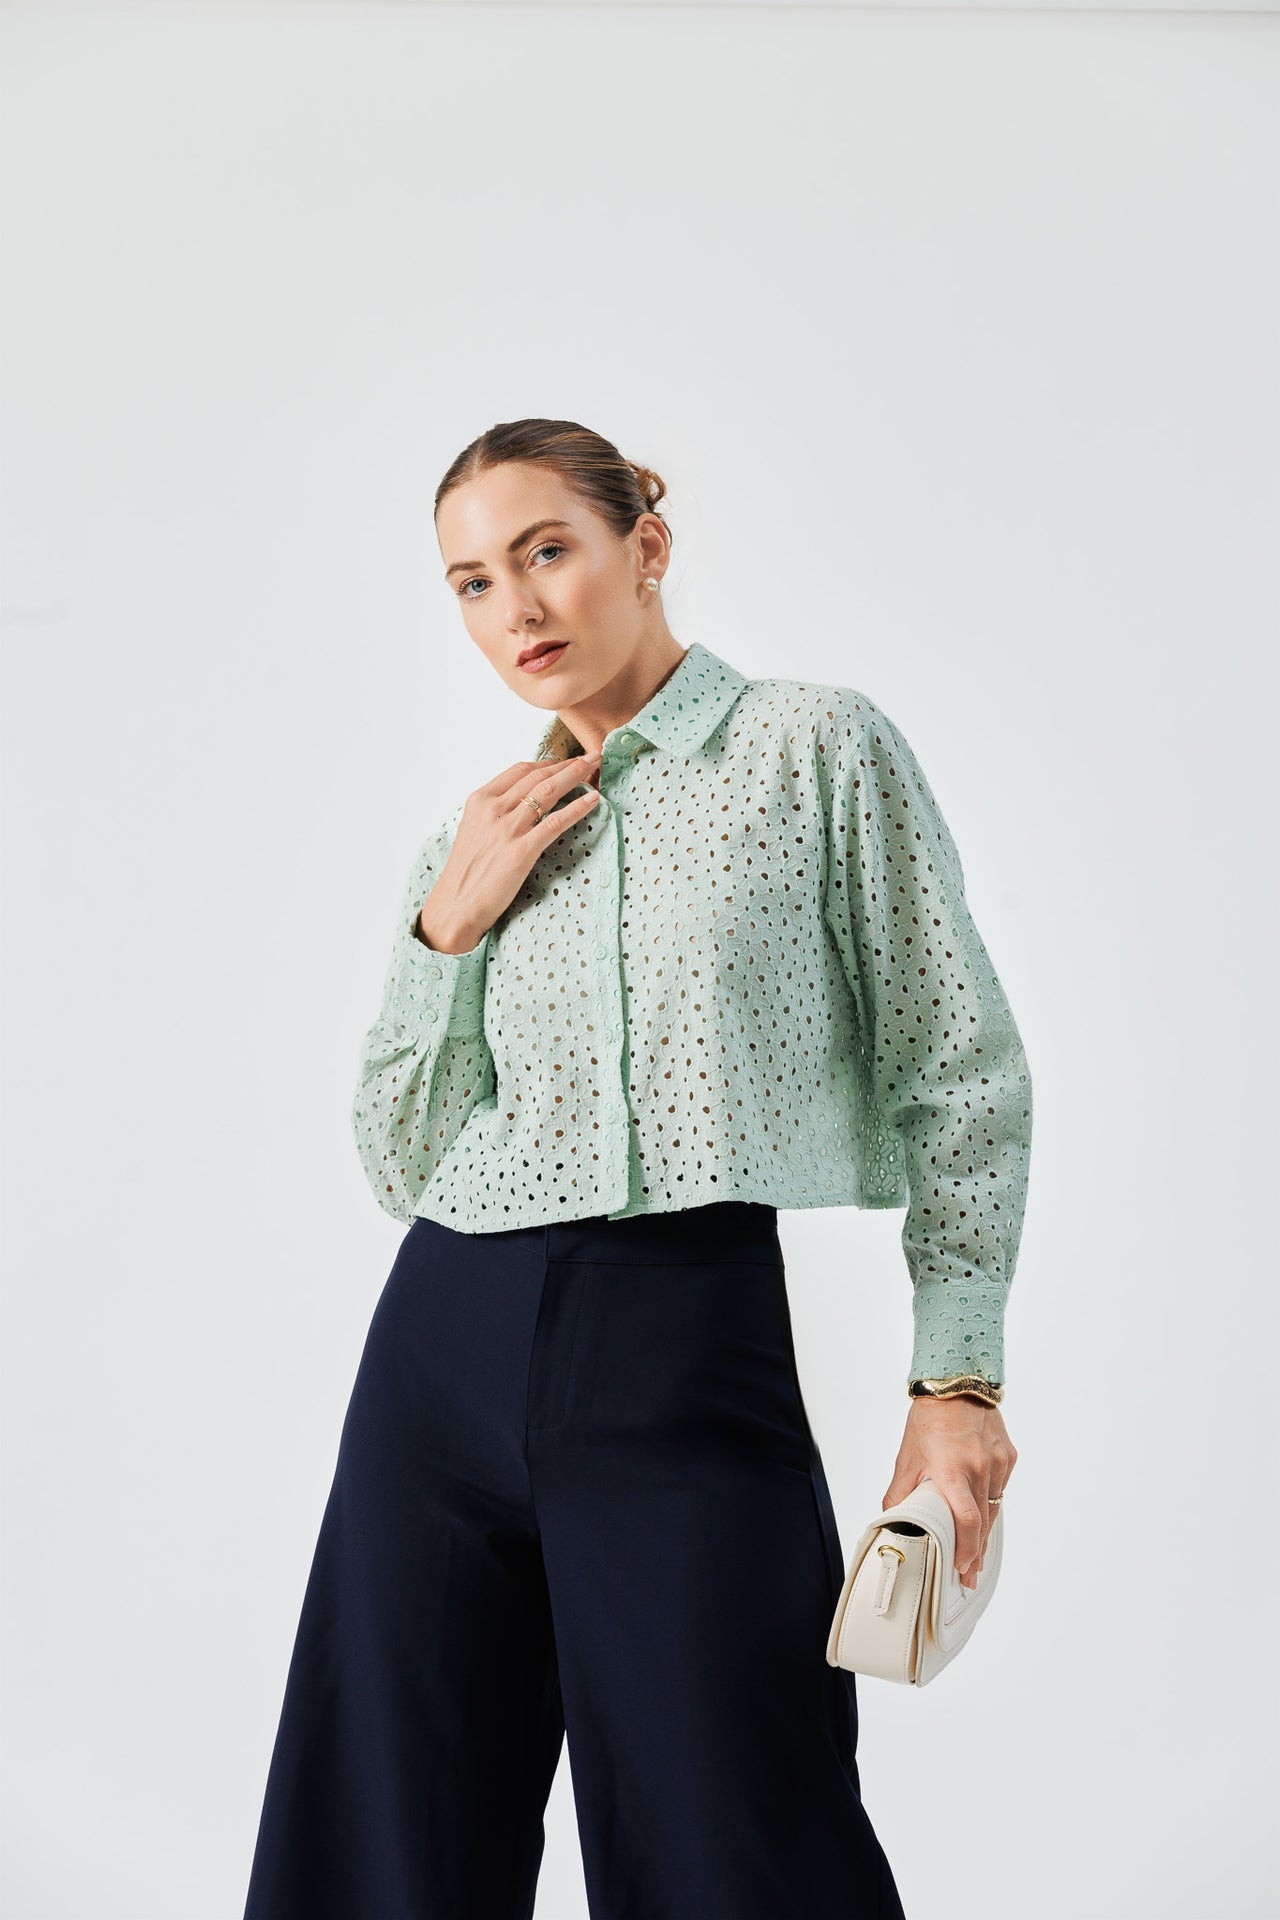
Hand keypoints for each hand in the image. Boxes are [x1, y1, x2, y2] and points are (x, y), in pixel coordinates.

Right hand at [418, 754, 601, 953]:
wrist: (456, 905)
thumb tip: (518, 802)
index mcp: (480, 800)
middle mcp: (493, 809)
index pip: (519, 770)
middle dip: (567, 764)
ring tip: (594, 768)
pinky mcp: (522, 850)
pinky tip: (592, 800)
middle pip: (537, 776)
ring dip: (575, 776)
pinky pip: (556, 822)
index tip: (565, 760)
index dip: (547, 763)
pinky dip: (577, 808)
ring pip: (548, 792)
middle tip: (590, 757)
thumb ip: (493, 812)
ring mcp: (507, 829)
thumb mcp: (473, 830)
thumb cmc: (466, 873)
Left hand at [883, 1397, 1016, 1589]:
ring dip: (985, 1534)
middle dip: (976, 1553)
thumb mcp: (907, 1457)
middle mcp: (979, 1468)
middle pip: (983, 1523)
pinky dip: (991, 1504)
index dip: (966, 1549)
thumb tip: (891, 1519)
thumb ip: (900, 1492)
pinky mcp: (1008, 1456)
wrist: (956, 1384)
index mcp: (952, 1470)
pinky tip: (983, 1518)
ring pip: (993, 1508)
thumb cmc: (929, 1418)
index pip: (966, 1521)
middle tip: (969, 1575)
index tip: (960, 1567)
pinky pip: (1000, 1489)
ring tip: (976, 1556)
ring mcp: (997, 1462)